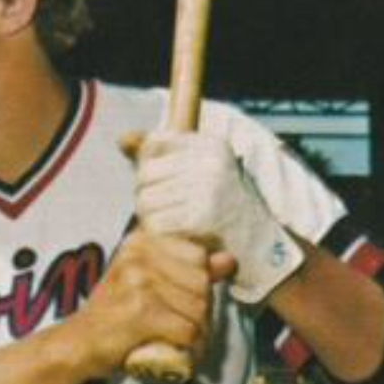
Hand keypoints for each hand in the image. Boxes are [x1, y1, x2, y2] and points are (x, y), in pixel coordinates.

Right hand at [65, 230, 234, 380]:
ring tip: (186, 343)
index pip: (198, 256)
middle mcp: (139, 255)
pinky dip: (192, 348)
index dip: (199, 285)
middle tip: (187, 329)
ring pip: (199, 308)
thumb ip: (186, 268)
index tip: (183, 303)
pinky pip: (188, 330)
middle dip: (202, 311)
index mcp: (141, 241)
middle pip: (202, 282)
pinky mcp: (142, 311)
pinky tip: (184, 353)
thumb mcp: (145, 281)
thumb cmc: (113, 313)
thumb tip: (228, 259)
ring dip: (200, 333)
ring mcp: (140, 282)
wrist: (77, 343)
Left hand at [124, 129, 303, 304]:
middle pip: (145, 174)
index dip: (147, 165)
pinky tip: (173, 237)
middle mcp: (211, 161)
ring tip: (167, 224)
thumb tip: (122, 139)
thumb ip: (159, 154)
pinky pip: (156, 224)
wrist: (261, 244)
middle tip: (159, 210)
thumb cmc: (223, 205)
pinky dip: (158, 235)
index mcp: (211, 144)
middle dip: (145, 194)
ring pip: (146, 201)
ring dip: (150, 218)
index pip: (154, 143)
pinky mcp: (202, 217)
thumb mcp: (198, 170)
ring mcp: (208, 188)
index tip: (158, 182)